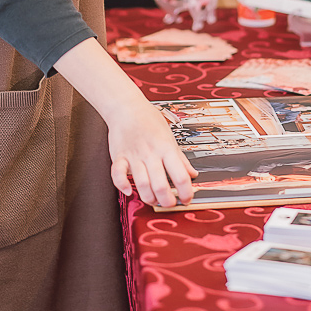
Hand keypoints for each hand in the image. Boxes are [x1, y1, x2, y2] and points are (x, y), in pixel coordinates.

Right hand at [54, 39, 198, 208]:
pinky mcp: (119, 157)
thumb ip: (181, 158)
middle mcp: (151, 154)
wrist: (127, 107)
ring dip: (149, 198)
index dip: (186, 192)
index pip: (181, 176)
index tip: (187, 199)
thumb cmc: (149, 120)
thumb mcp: (170, 137)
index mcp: (166, 148)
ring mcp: (134, 156)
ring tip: (154, 200)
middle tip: (171, 204)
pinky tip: (129, 191)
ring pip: (142, 184)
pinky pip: (117, 175)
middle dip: (168, 201)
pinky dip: (122, 186)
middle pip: (161, 185)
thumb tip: (192, 174)